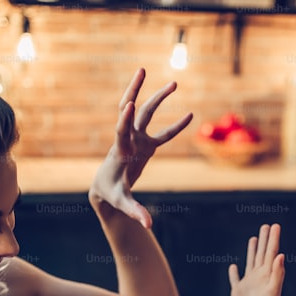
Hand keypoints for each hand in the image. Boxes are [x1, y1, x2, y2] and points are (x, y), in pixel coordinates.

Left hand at [89, 68, 192, 228]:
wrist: (105, 190)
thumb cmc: (111, 195)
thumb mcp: (123, 204)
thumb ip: (135, 212)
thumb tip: (148, 225)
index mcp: (120, 150)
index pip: (121, 130)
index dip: (123, 118)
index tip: (127, 103)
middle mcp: (127, 139)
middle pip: (130, 109)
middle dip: (135, 90)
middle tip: (142, 70)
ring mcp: (136, 140)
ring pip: (146, 113)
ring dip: (158, 98)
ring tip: (175, 83)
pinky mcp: (145, 145)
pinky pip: (163, 134)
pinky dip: (176, 127)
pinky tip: (190, 115)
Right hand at [228, 224, 285, 295]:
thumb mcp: (273, 290)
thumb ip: (277, 272)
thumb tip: (280, 255)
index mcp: (267, 274)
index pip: (271, 252)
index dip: (273, 239)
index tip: (275, 226)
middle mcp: (259, 276)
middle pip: (262, 253)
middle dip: (264, 239)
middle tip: (266, 226)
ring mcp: (248, 283)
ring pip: (250, 262)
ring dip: (252, 251)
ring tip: (253, 239)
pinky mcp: (238, 291)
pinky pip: (235, 279)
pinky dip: (234, 272)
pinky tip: (233, 266)